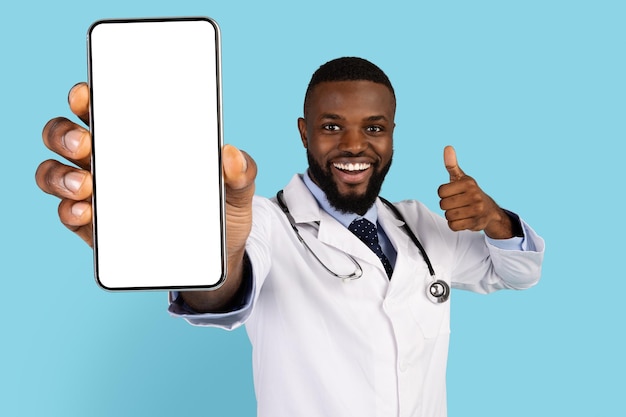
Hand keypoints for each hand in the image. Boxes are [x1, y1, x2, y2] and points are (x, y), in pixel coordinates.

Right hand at [36, 82, 256, 309]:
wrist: (219, 256)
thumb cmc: (221, 209)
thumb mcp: (237, 189)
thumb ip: (241, 172)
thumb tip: (231, 155)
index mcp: (139, 139)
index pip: (103, 109)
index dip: (86, 97)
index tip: (86, 95)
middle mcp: (110, 160)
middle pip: (67, 136)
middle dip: (65, 134)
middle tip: (86, 143)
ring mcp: (99, 194)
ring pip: (56, 173)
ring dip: (59, 174)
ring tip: (85, 185)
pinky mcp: (96, 228)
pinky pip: (68, 215)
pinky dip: (69, 211)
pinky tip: (85, 212)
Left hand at [437, 146, 513, 238]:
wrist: (489, 211)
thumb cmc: (470, 192)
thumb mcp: (461, 177)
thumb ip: (451, 165)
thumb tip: (447, 147)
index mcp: (468, 183)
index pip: (441, 191)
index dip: (444, 194)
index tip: (453, 193)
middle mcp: (474, 195)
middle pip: (443, 204)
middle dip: (447, 205)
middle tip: (458, 203)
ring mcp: (476, 210)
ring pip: (448, 216)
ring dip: (451, 215)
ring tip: (461, 211)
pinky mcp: (475, 223)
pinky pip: (453, 226)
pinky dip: (455, 224)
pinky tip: (463, 219)